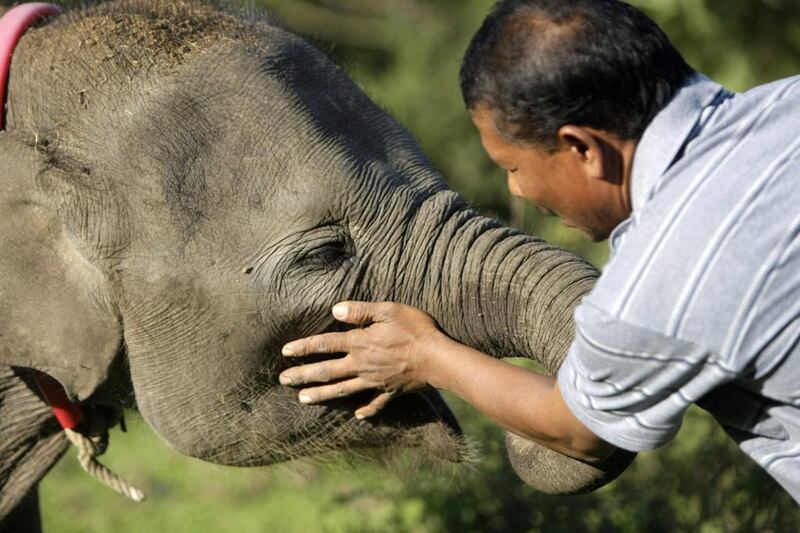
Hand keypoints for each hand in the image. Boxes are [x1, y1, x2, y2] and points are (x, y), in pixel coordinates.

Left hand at [279, 301, 445, 418]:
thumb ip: (360, 311)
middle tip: (283, 380)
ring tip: (302, 399)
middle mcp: (362, 365)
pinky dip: (364, 410)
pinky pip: (374, 404)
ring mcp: (375, 381)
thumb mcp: (388, 310)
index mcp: (360, 343)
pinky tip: (356, 415)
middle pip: (327, 372)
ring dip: (321, 395)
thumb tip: (334, 309)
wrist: (439, 358)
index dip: (304, 347)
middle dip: (303, 375)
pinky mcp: (390, 391)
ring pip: (342, 390)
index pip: (325, 344)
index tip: (285, 352)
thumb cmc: (415, 329)